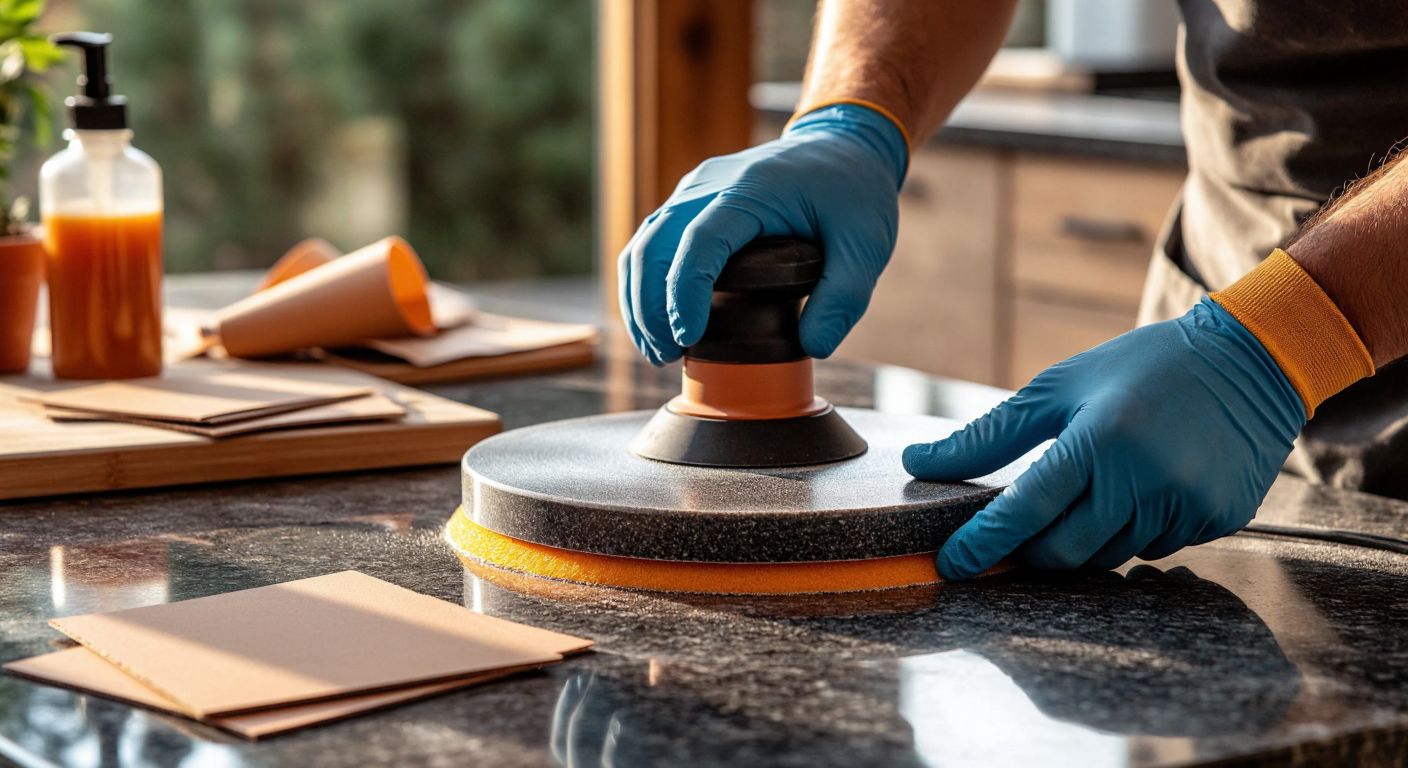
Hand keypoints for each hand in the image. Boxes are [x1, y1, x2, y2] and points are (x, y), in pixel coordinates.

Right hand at [617, 104, 906, 364]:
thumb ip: (844, 298)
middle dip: (649, 307)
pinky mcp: (690, 203)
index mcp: (750, 192)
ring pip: (643, 244)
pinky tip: (659, 322)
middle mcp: (709, 186)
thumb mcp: (866, 245)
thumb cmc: (854, 191)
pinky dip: (646, 284)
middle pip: (653, 245)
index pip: (698, 243)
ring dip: (639, 299)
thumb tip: (812, 347)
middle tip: (665, 356)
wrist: (840, 143)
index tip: (687, 337)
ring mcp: (694, 192)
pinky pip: (652, 242)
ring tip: (657, 349)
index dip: (684, 293)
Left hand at [904, 298, 1305, 579]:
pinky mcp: (1217, 521)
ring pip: (1106, 557)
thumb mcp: (1058, 388)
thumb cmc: (1139, 368)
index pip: (1026, 510)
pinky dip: (1130, 533)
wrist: (1250, 360)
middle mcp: (1146, 479)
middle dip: (1029, 551)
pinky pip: (1152, 550)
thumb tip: (920, 462)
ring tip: (1091, 492)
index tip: (951, 565)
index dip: (983, 543)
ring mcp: (1187, 505)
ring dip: (1082, 540)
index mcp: (1100, 439)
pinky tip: (1140, 492)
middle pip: (1064, 552)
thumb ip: (989, 436)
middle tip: (1017, 531)